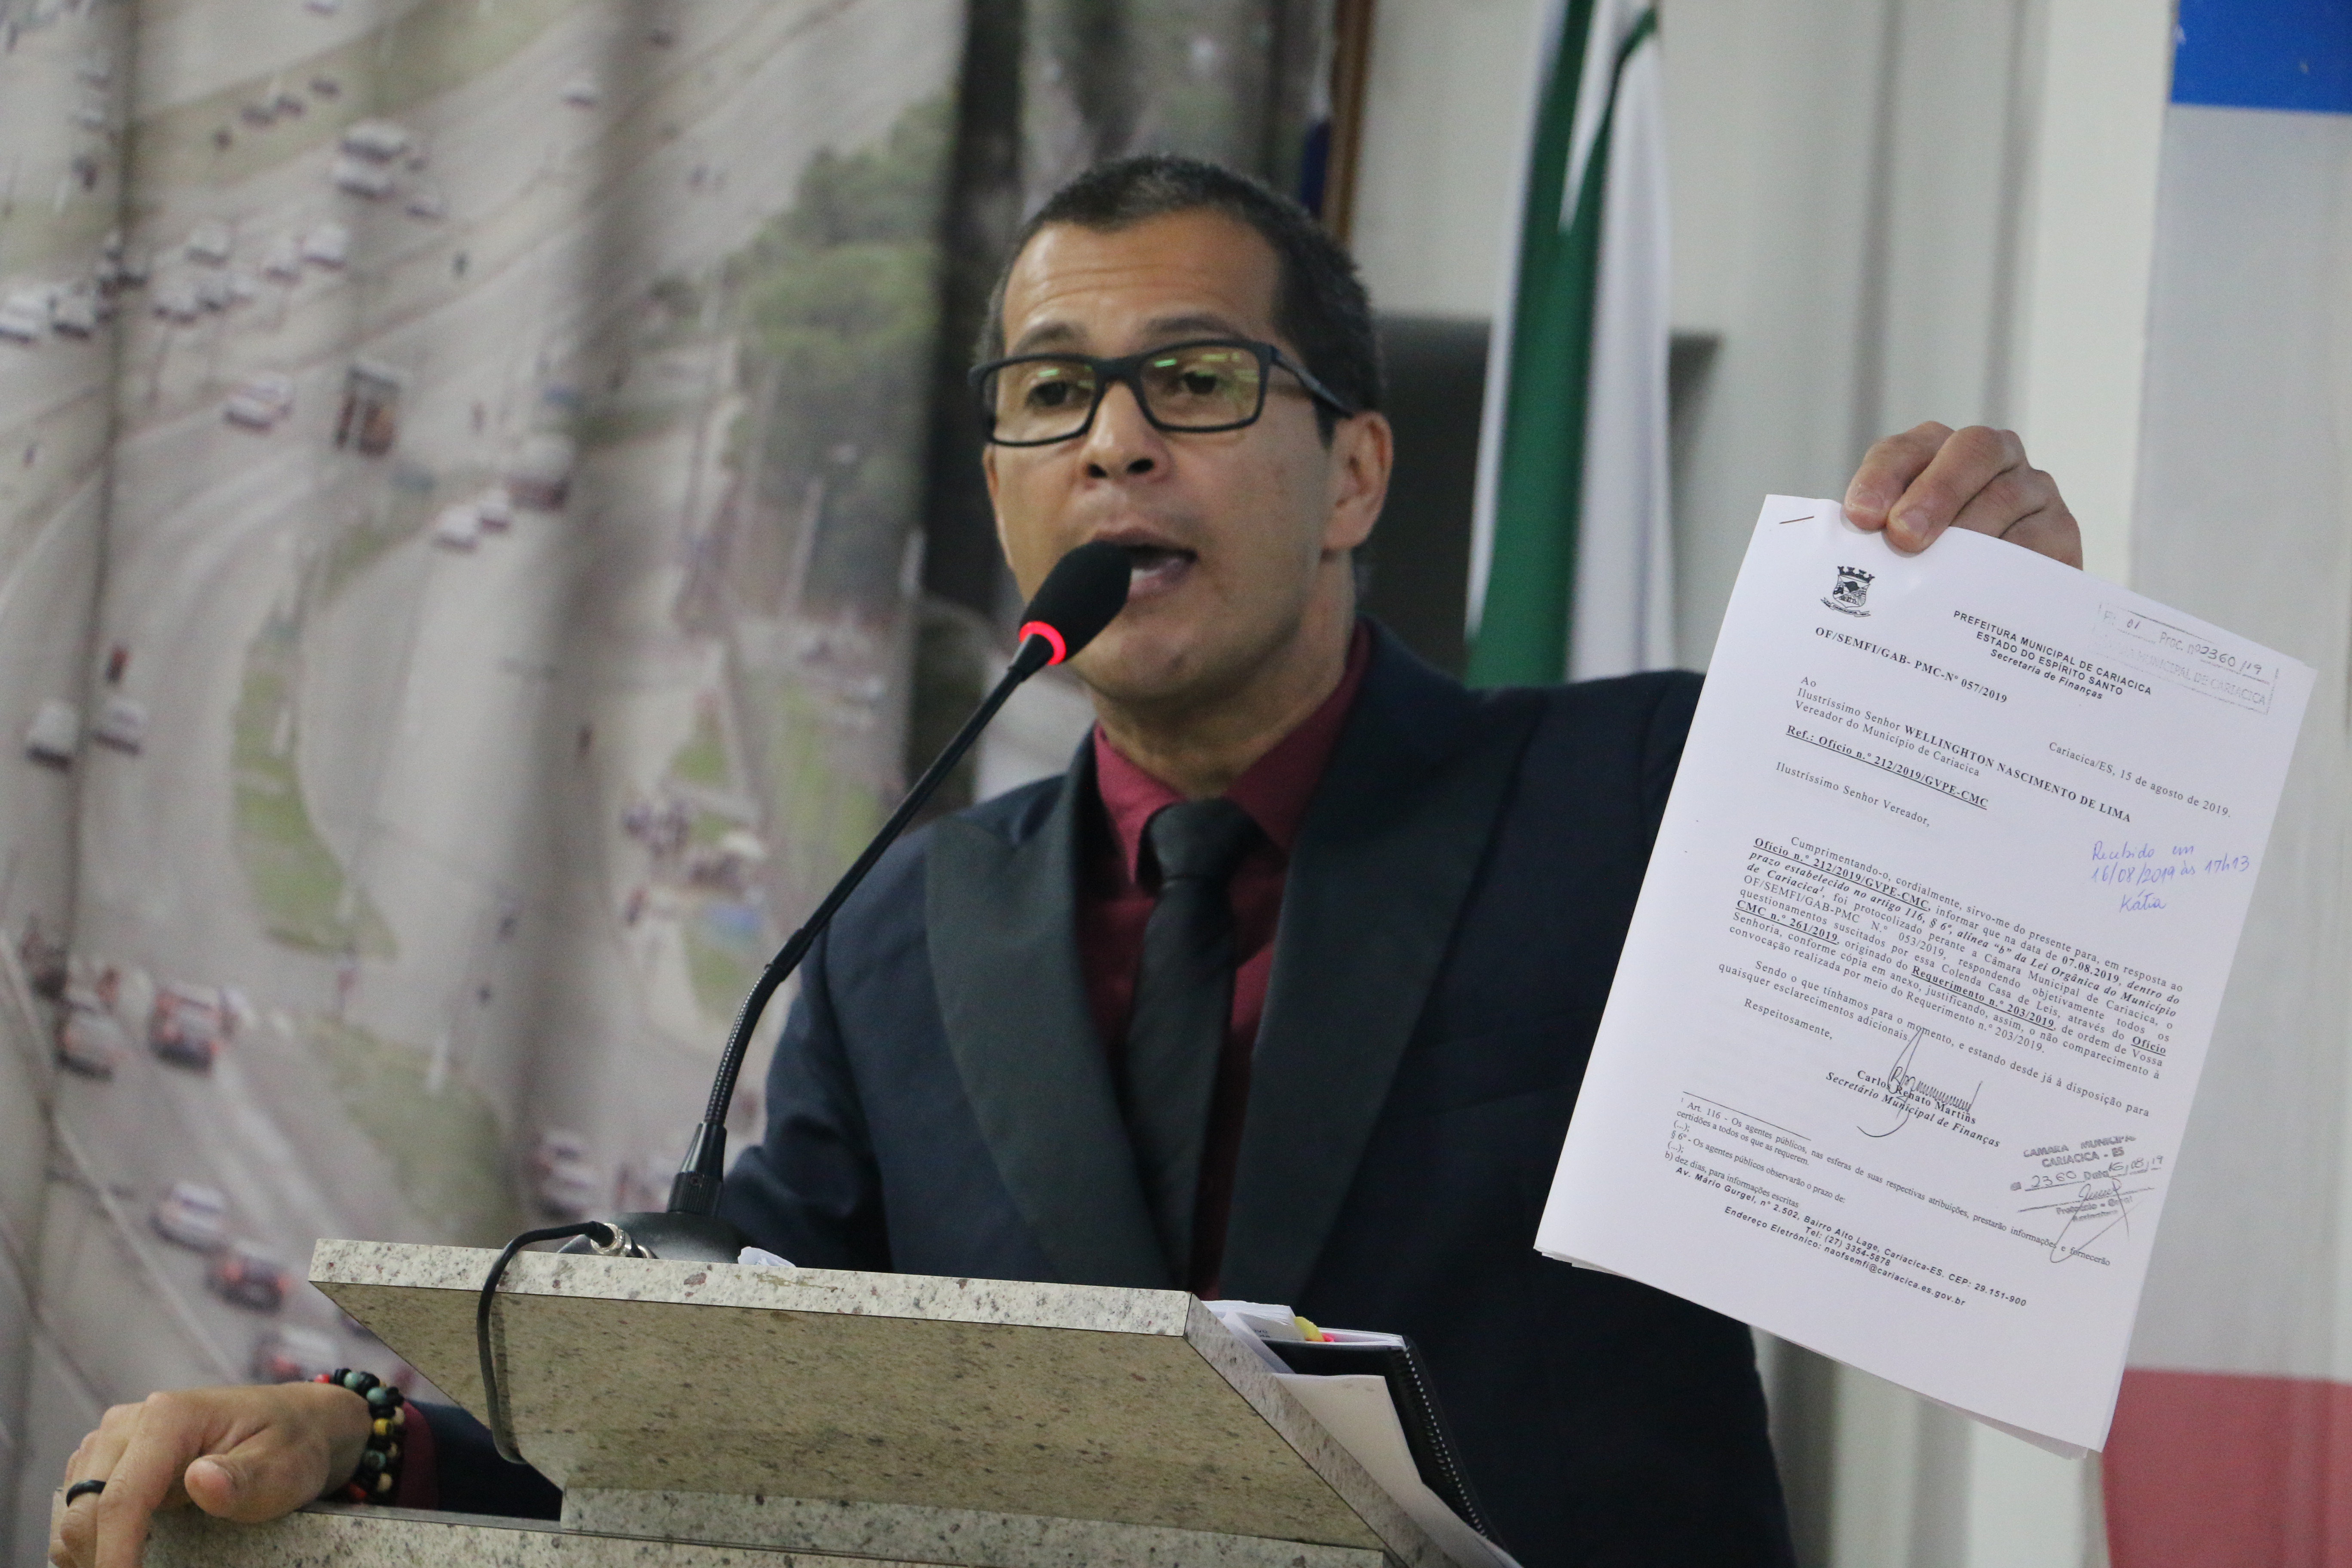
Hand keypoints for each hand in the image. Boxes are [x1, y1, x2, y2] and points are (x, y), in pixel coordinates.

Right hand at [50, 1382, 370, 1567]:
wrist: (295, 1425)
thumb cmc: (291, 1446)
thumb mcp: (284, 1468)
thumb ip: (242, 1480)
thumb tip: (200, 1480)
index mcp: (169, 1416)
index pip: (123, 1497)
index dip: (114, 1553)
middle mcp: (128, 1423)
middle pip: (86, 1510)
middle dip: (100, 1558)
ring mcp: (112, 1442)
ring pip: (72, 1513)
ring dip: (89, 1553)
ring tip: (130, 1567)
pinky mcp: (107, 1462)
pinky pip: (78, 1511)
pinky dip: (90, 1542)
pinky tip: (120, 1558)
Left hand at [1843, 423, 2080, 567]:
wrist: (1996, 608)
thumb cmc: (1928, 570)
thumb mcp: (1894, 551)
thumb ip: (1873, 543)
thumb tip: (1850, 565)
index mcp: (1935, 452)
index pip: (1902, 451)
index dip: (1882, 478)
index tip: (1862, 516)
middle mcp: (1990, 457)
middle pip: (1970, 451)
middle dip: (1935, 491)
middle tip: (1905, 535)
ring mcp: (2030, 488)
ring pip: (2007, 494)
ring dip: (1971, 530)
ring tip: (1942, 568)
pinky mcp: (2060, 528)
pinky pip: (2040, 536)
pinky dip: (2012, 558)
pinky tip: (1986, 584)